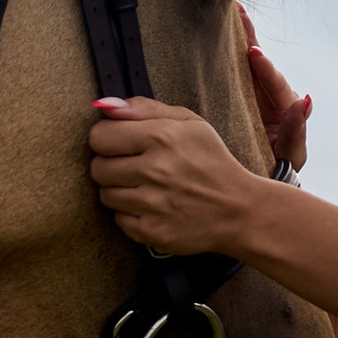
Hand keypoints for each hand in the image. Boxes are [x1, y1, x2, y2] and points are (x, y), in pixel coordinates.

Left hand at [88, 98, 264, 256]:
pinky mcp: (152, 231)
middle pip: (97, 167)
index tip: (121, 144)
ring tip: (145, 187)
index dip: (107, 139)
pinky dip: (131, 214)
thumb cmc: (212, 162)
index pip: (99, 136)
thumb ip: (144, 109)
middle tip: (134, 167)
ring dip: (120, 191)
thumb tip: (104, 106)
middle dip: (111, 165)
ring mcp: (152, 204)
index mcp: (162, 137)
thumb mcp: (189, 123)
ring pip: (105, 195)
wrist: (239, 210)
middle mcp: (154, 170)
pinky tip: (151, 207)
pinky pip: (119, 220)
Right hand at [238, 3, 310, 172]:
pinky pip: (230, 68)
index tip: (253, 53)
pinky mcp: (237, 92)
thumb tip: (306, 100)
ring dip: (236, 35)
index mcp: (286, 104)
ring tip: (229, 9)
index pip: (275, 82)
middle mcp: (270, 91)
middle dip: (249, 36)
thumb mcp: (291, 152)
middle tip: (239, 12)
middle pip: (259, 61)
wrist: (262, 172)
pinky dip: (225, 48)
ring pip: (244, 59)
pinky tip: (215, 29)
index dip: (265, 68)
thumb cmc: (281, 165)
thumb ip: (296, 130)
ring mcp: (253, 90)